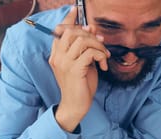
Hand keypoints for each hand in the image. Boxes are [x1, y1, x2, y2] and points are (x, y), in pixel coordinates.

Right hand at [49, 6, 109, 131]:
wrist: (75, 106)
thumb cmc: (80, 86)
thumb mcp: (83, 63)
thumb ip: (85, 47)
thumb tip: (90, 28)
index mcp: (57, 55)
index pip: (60, 31)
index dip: (69, 19)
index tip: (75, 10)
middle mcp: (58, 57)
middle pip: (72, 32)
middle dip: (90, 34)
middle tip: (101, 44)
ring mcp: (65, 63)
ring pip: (82, 40)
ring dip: (98, 46)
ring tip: (104, 56)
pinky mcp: (74, 69)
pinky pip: (90, 53)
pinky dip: (101, 56)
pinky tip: (103, 65)